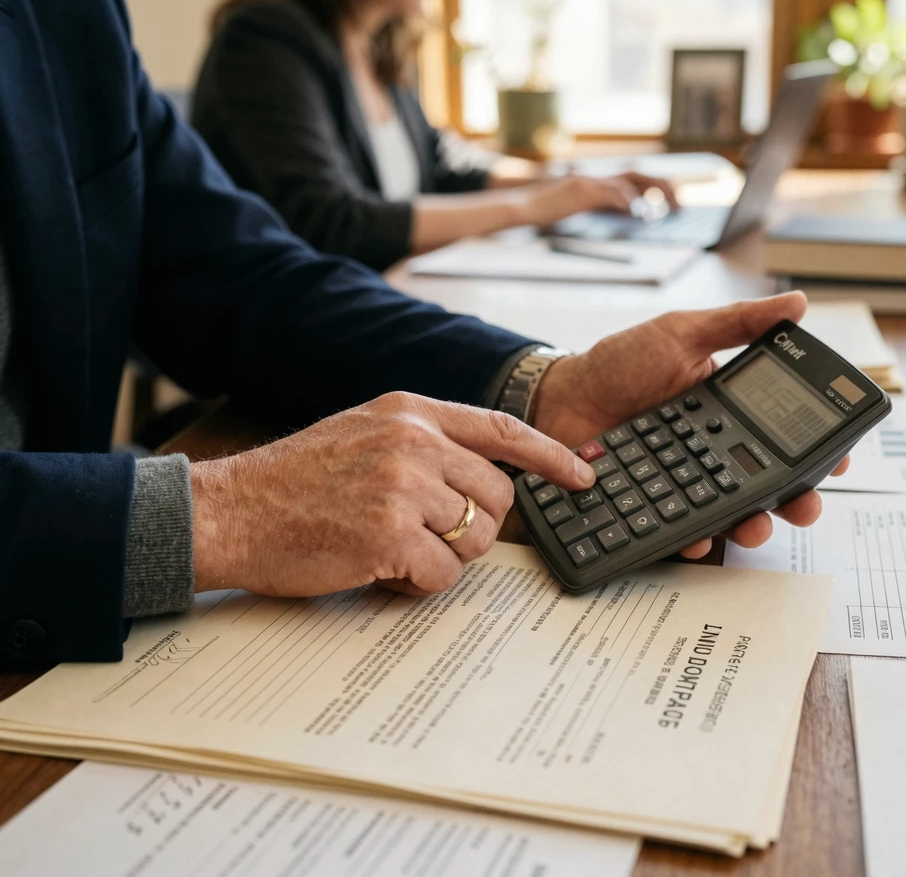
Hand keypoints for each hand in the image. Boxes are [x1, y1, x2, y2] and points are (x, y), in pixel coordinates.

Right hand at [190, 393, 594, 597]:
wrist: (231, 510)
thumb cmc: (294, 480)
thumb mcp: (364, 432)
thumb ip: (424, 442)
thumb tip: (483, 475)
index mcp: (410, 411)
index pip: (502, 427)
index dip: (550, 455)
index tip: (583, 475)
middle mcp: (414, 441)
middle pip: (497, 496)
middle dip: (474, 528)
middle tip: (428, 537)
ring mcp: (402, 486)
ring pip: (476, 539)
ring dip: (443, 557)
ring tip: (391, 547)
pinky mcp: (388, 534)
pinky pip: (442, 575)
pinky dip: (416, 584)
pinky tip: (377, 568)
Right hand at [521, 172, 678, 224]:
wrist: (523, 208)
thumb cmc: (548, 213)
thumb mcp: (583, 209)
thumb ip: (606, 207)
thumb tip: (631, 212)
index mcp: (598, 181)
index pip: (634, 178)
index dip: (656, 186)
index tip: (673, 199)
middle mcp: (597, 177)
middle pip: (638, 174)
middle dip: (663, 186)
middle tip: (681, 203)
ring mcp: (589, 182)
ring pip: (630, 180)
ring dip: (653, 191)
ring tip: (669, 206)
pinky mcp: (582, 192)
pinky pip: (610, 193)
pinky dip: (626, 201)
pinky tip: (635, 212)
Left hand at [531, 292, 848, 559]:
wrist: (560, 397)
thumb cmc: (619, 363)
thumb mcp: (680, 333)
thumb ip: (737, 323)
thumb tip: (797, 303)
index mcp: (728, 411)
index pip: (784, 434)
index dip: (815, 451)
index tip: (837, 461)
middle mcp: (713, 451)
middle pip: (769, 483)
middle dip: (797, 499)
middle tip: (805, 505)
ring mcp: (685, 481)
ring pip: (733, 511)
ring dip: (754, 525)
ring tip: (757, 525)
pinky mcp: (656, 505)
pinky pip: (683, 528)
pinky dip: (696, 538)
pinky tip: (702, 537)